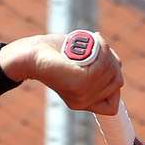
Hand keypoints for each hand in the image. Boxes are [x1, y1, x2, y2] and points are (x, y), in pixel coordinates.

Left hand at [2, 33, 123, 115]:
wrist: (28, 54)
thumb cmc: (49, 54)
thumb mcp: (79, 63)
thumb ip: (97, 66)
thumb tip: (116, 63)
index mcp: (82, 102)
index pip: (111, 104)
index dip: (113, 80)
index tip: (106, 60)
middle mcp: (83, 102)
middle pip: (115, 82)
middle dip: (111, 61)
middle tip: (99, 44)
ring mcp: (82, 94)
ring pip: (111, 73)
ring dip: (107, 53)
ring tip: (95, 40)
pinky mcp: (79, 82)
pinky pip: (103, 67)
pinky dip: (102, 51)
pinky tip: (94, 42)